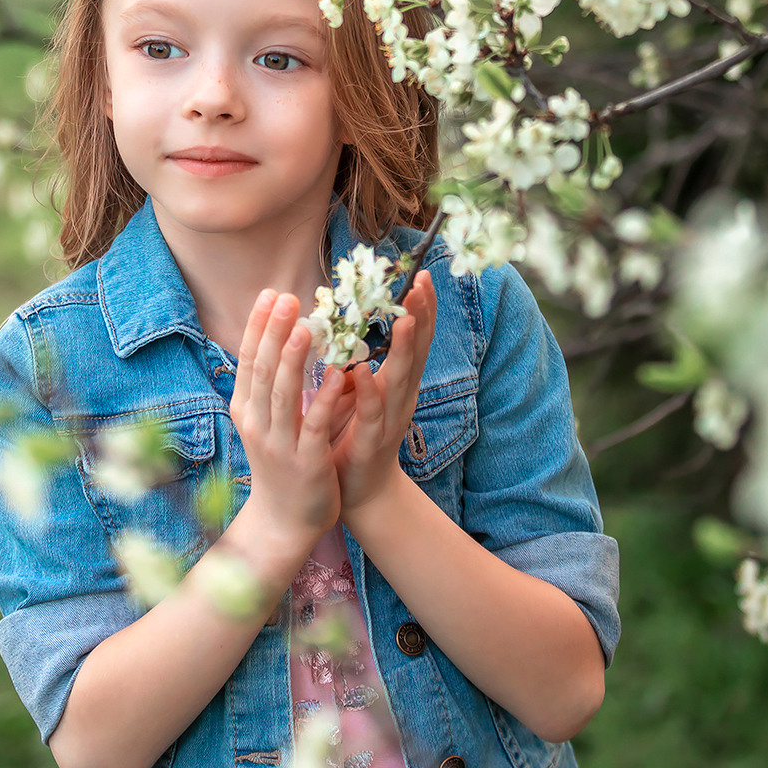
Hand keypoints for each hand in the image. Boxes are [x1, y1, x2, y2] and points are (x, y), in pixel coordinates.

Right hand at [229, 289, 347, 552]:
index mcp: (246, 410)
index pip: (248, 360)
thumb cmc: (281, 464)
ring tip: (307, 325)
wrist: (283, 521)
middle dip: (274, 332)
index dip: (258, 326)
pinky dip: (324, 397)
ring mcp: (279, 443)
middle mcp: (257, 423)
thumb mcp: (267, 422)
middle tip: (287, 298)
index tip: (271, 293)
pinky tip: (337, 374)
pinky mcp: (305, 461)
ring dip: (294, 359)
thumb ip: (273, 385)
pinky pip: (315, 424)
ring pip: (284, 395)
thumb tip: (284, 338)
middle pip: (263, 371)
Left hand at [331, 269, 436, 516]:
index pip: (414, 338)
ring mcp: (391, 418)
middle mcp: (402, 396)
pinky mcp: (373, 440)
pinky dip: (370, 390)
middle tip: (422, 283)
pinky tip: (364, 371)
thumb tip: (345, 323)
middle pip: (416, 350)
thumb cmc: (355, 436)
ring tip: (404, 318)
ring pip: (401, 377)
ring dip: (403, 347)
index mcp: (398, 381)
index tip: (421, 275)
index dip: (420, 308)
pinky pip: (373, 412)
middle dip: (421, 316)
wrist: (359, 492)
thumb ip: (359, 360)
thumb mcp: (360, 392)